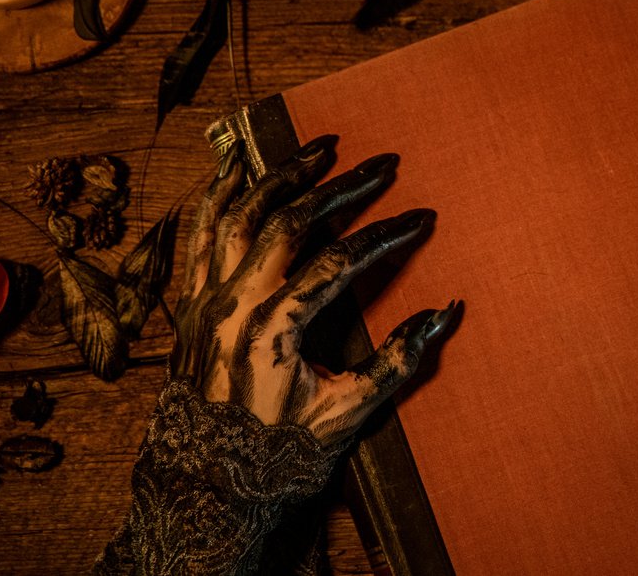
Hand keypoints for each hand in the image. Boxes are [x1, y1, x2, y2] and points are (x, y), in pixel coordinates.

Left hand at [172, 135, 459, 443]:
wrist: (206, 490)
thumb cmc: (277, 456)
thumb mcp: (347, 414)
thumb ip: (397, 362)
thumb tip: (445, 314)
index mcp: (274, 330)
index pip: (340, 260)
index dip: (387, 234)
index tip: (422, 216)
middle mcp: (234, 305)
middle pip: (292, 221)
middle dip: (342, 186)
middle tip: (382, 164)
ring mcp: (207, 301)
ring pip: (241, 215)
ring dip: (282, 175)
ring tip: (319, 148)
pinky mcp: (192, 305)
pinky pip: (202, 235)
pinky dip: (219, 196)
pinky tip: (237, 168)